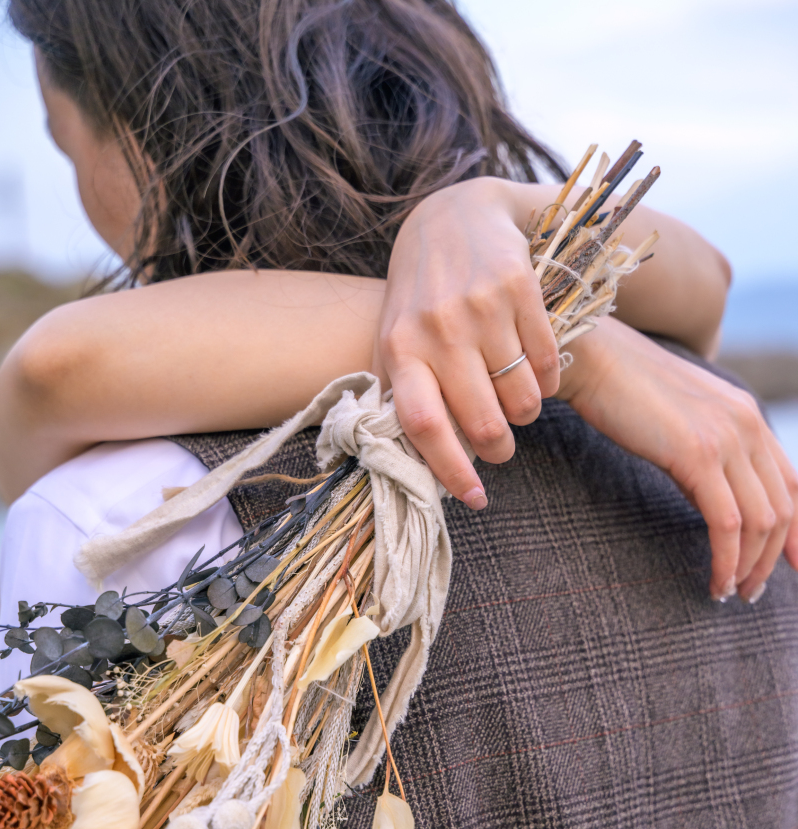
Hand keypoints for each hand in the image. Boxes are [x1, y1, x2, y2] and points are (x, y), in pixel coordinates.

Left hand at [378, 177, 560, 508]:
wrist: (453, 216)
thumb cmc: (420, 294)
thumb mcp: (396, 339)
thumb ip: (400, 395)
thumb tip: (406, 463)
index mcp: (400, 349)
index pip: (424, 426)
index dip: (450, 471)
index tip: (474, 499)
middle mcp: (439, 329)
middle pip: (482, 423)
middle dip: (499, 451)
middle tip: (501, 451)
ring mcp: (481, 308)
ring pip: (523, 400)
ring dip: (525, 417)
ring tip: (516, 407)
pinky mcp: (519, 289)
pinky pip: (547, 364)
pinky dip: (546, 383)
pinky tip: (534, 374)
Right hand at [560, 318, 797, 600]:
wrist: (591, 360)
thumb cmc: (622, 394)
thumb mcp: (680, 425)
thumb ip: (706, 456)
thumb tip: (714, 502)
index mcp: (748, 416)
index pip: (793, 483)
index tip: (792, 565)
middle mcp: (748, 424)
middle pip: (784, 508)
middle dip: (771, 558)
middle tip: (750, 591)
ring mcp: (727, 438)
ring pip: (762, 521)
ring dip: (750, 567)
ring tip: (731, 593)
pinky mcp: (698, 455)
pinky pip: (728, 523)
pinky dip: (727, 561)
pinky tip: (716, 581)